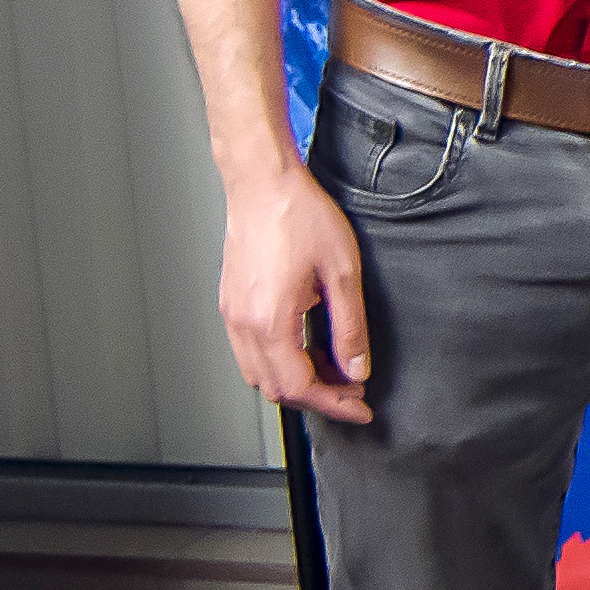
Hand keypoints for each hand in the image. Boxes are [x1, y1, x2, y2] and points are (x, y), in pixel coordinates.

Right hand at [216, 159, 373, 426]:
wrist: (262, 182)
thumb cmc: (298, 214)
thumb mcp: (342, 272)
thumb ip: (350, 327)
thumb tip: (356, 367)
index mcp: (270, 321)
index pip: (301, 387)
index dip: (334, 403)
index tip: (359, 407)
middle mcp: (244, 324)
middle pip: (277, 389)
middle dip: (318, 396)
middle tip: (351, 386)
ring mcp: (232, 315)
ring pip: (260, 374)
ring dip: (296, 379)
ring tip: (332, 364)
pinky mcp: (230, 304)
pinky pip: (250, 351)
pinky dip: (279, 360)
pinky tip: (305, 343)